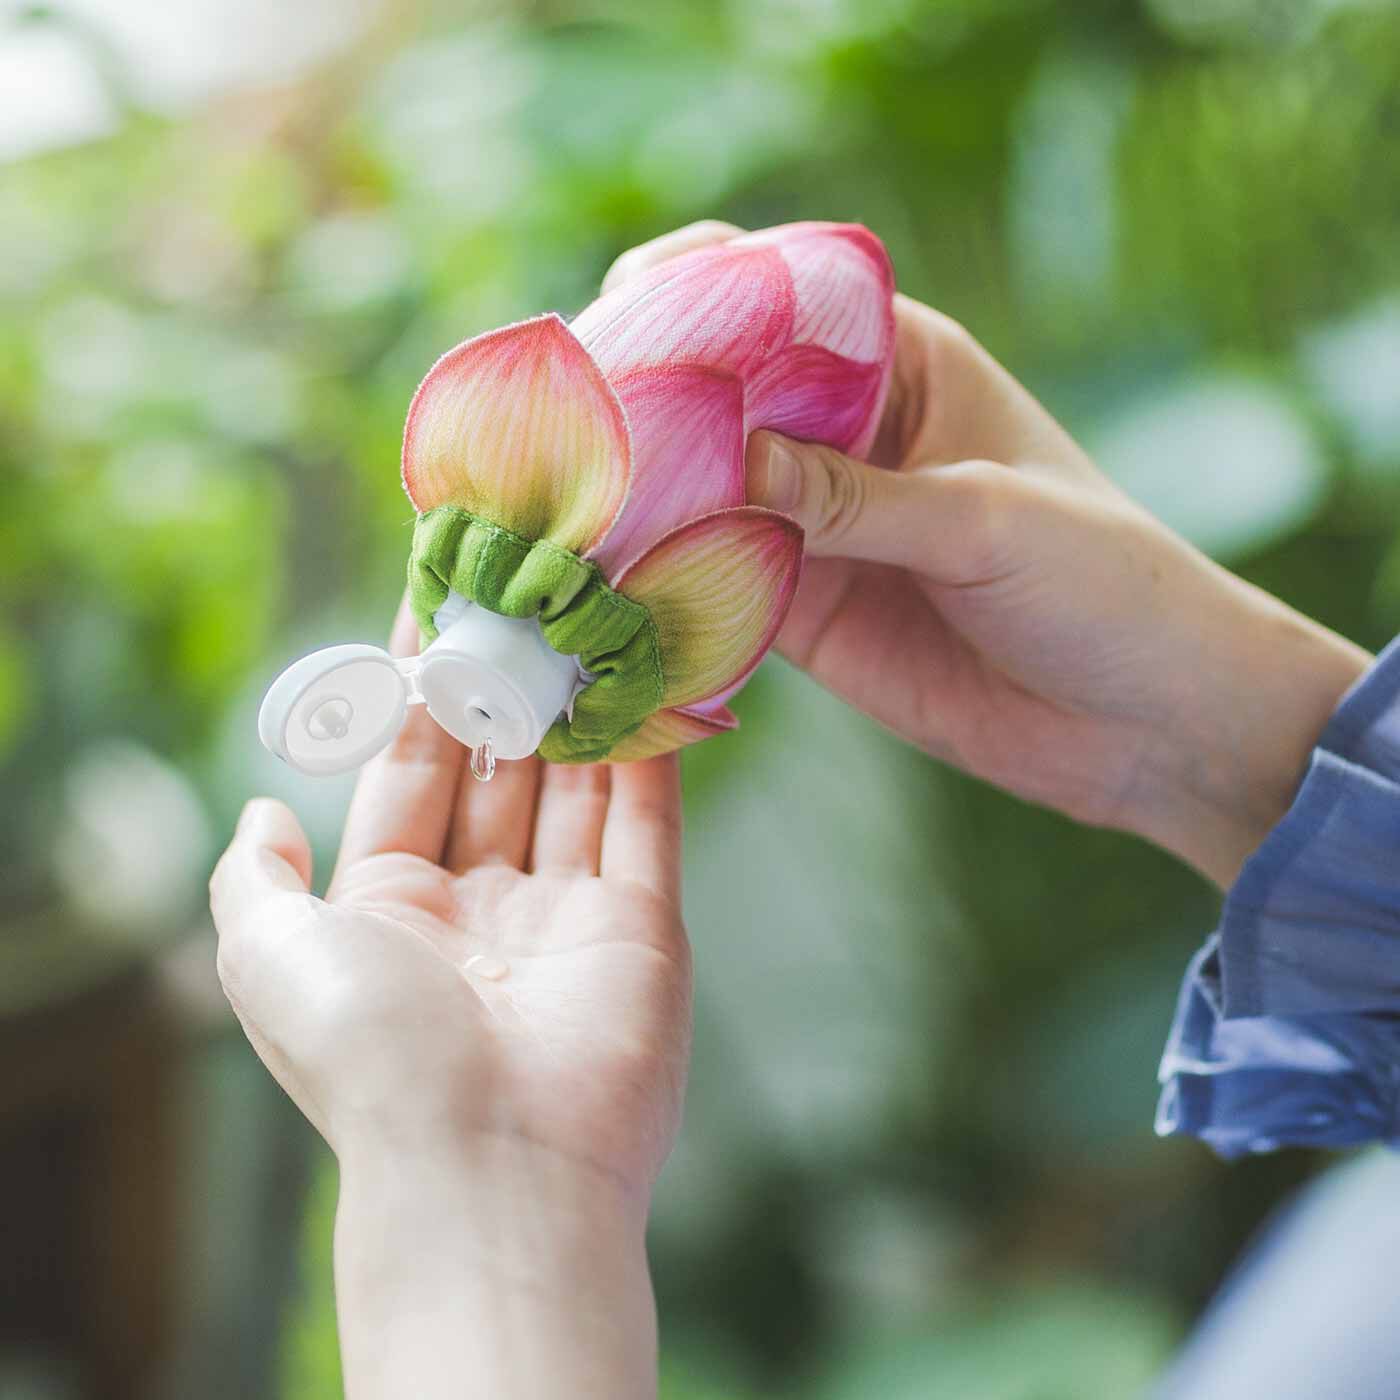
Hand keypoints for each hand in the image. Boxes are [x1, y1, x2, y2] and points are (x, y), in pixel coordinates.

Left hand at [210, 599, 687, 1398]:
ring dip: (580, 705)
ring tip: (585, 614)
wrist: (492, 1165)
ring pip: (578, 785)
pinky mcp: (645, 927)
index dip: (420, 692)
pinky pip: (649, 822)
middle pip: (500, 770)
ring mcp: (570, 915)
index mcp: (396, 906)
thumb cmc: (371, 1054)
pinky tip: (649, 679)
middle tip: (521, 594)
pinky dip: (652, 753)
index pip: (412, 772)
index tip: (435, 606)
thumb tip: (264, 811)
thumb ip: (252, 879)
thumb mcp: (268, 956)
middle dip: (506, 686)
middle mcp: (484, 906)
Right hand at [605, 223, 1370, 886]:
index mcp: (903, 364)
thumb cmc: (1101, 582)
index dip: (702, 286)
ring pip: (704, 488)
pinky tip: (610, 585)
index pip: (785, 293)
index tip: (628, 304)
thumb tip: (733, 459)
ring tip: (563, 503)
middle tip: (571, 419)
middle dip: (647, 393)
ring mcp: (816, 524)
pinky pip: (717, 582)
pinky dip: (666, 582)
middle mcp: (846, 435)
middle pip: (722, 389)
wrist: (1141, 722)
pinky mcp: (805, 609)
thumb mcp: (985, 518)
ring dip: (640, 494)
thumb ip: (856, 497)